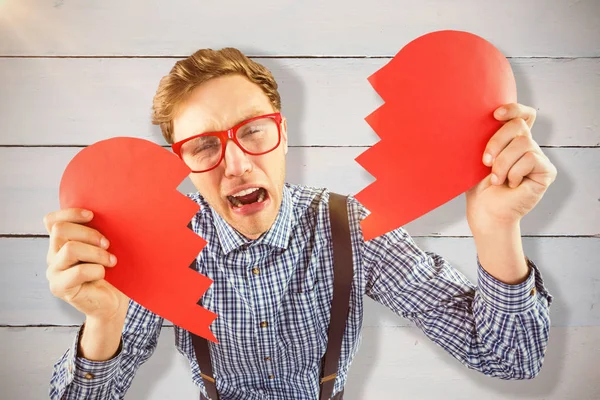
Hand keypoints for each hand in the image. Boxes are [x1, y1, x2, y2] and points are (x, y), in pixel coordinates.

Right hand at [44, 208, 128, 322]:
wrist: (112, 303)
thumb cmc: (112, 272)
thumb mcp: (104, 248)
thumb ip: (97, 233)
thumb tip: (109, 214)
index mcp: (61, 242)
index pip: (51, 220)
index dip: (70, 213)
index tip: (92, 215)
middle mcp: (53, 255)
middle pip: (60, 230)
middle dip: (89, 233)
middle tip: (108, 244)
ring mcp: (53, 272)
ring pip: (70, 248)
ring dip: (96, 252)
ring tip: (111, 260)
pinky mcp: (59, 287)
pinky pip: (79, 271)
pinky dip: (97, 269)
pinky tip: (105, 273)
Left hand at [466, 103, 557, 231]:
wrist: (485, 212)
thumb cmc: (478, 188)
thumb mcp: (475, 159)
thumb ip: (481, 139)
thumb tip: (469, 120)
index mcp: (511, 140)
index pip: (522, 115)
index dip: (513, 109)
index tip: (495, 115)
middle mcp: (527, 146)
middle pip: (518, 125)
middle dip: (497, 141)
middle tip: (485, 161)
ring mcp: (538, 158)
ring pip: (523, 143)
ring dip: (503, 162)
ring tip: (496, 178)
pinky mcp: (546, 171)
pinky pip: (531, 158)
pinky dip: (515, 172)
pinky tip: (511, 184)